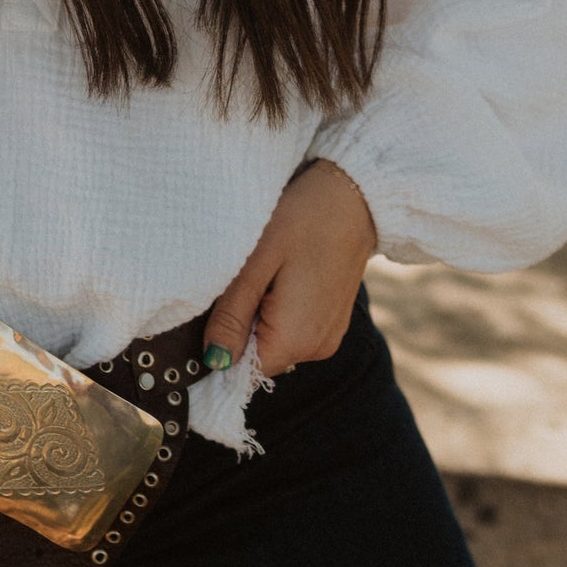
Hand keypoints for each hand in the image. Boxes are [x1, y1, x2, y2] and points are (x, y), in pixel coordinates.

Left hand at [203, 160, 377, 381]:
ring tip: (269, 269)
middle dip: (243, 322)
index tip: (222, 302)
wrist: (353, 197)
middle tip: (249, 275)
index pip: (243, 369)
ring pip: (275, 339)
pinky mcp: (332, 321)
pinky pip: (294, 327)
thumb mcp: (254, 262)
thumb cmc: (302, 220)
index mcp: (297, 339)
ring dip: (261, 312)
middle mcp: (317, 348)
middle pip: (259, 353)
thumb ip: (232, 316)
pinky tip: (285, 272)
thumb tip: (213, 360)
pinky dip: (280, 306)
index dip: (223, 341)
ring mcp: (328, 336)